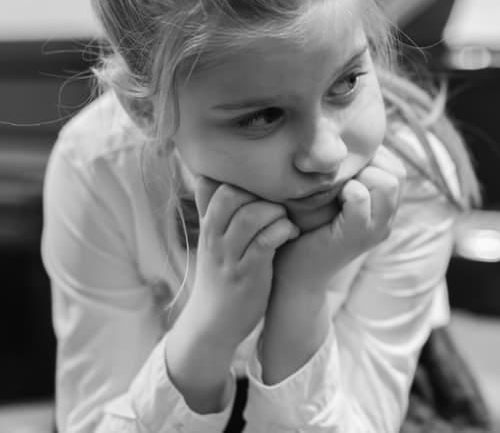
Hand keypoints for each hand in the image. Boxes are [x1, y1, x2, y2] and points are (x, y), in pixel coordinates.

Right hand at [177, 176, 298, 352]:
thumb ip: (211, 209)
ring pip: (250, 216)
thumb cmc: (220, 276)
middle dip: (260, 192)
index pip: (215, 185)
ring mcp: (230, 257)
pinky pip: (266, 242)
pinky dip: (283, 231)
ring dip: (275, 212)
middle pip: (231, 195)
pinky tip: (292, 233)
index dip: (242, 179)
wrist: (213, 323)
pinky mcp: (249, 274)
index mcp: (207, 226)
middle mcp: (214, 238)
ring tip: (286, 219)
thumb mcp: (210, 240)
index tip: (263, 187)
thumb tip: (209, 174)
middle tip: (279, 202)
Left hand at [274, 146, 407, 293]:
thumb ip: (346, 172)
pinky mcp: (358, 237)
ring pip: (387, 182)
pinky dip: (346, 191)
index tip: (342, 170)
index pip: (396, 165)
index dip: (371, 158)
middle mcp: (387, 218)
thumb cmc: (305, 226)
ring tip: (337, 190)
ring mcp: (377, 229)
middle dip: (368, 165)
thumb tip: (341, 135)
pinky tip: (331, 200)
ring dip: (359, 176)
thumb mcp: (330, 193)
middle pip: (397, 171)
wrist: (293, 270)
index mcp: (384, 206)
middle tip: (339, 180)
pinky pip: (361, 198)